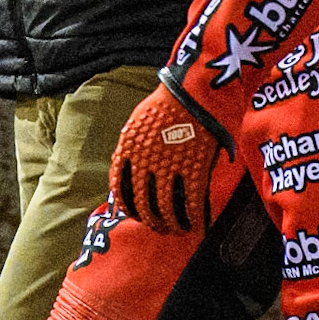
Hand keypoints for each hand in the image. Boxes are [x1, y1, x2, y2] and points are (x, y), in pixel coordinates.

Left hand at [109, 83, 216, 234]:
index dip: (128, 207)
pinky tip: (198, 225)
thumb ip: (133, 146)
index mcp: (128, 151)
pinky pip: (192, 202)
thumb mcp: (138, 120)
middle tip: (158, 227)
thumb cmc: (167, 99)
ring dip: (172, 223)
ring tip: (178, 230)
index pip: (121, 189)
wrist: (193, 89)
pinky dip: (194, 218)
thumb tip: (132, 167)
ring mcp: (170, 168)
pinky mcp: (193, 169)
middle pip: (144, 203)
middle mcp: (145, 163)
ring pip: (167, 208)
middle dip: (151, 220)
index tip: (135, 215)